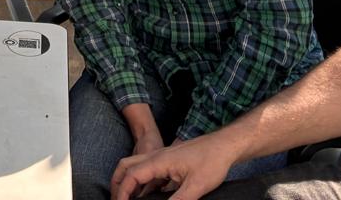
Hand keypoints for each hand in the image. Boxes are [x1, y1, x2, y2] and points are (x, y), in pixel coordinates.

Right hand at [111, 132, 232, 199]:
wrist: (224, 146)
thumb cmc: (212, 160)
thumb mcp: (196, 186)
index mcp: (159, 161)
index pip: (131, 176)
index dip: (122, 192)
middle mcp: (156, 157)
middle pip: (126, 166)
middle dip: (117, 183)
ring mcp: (162, 159)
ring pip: (136, 167)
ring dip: (128, 182)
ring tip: (128, 199)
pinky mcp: (169, 162)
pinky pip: (149, 172)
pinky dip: (142, 183)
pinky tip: (148, 196)